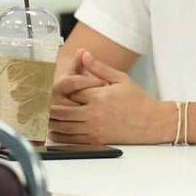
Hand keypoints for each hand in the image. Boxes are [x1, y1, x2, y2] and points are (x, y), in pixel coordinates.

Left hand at [48, 50, 174, 144]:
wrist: (151, 121)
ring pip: (63, 126)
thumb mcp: (121, 78)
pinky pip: (71, 139)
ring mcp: (93, 128)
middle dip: (52, 107)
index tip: (59, 89)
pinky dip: (60, 136)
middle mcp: (93, 112)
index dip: (64, 90)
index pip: (71, 91)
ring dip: (52, 122)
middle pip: (62, 110)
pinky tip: (56, 131)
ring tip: (47, 117)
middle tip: (44, 104)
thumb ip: (99, 68)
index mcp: (99, 96)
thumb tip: (85, 55)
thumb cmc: (138, 99)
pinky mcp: (95, 140)